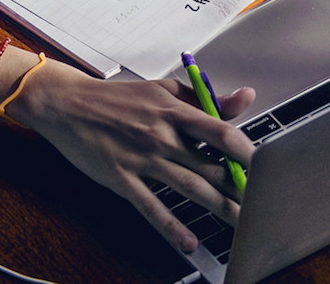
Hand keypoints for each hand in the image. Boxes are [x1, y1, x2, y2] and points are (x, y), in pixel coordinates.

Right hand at [10, 61, 256, 254]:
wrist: (64, 102)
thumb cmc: (114, 97)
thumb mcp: (161, 88)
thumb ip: (204, 97)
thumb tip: (244, 98)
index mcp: (172, 110)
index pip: (222, 133)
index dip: (249, 155)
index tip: (265, 170)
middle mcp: (161, 134)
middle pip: (213, 168)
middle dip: (241, 191)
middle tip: (262, 207)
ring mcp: (141, 158)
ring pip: (191, 189)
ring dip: (220, 209)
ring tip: (242, 226)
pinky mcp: (121, 177)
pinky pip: (151, 206)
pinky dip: (171, 226)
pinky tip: (189, 242)